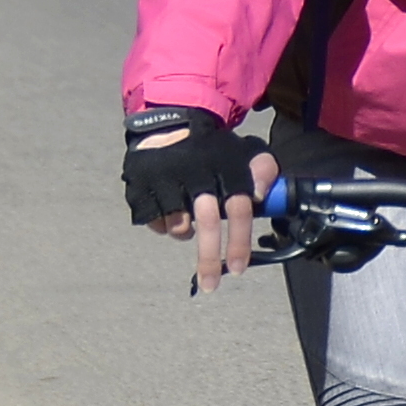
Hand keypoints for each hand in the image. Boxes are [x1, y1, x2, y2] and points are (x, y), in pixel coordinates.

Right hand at [126, 113, 281, 290]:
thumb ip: (263, 171)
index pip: (239, 209)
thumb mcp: (245, 151)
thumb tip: (261, 195)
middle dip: (210, 259)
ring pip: (178, 226)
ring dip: (184, 233)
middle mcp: (196, 174)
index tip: (238, 268)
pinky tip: (168, 210)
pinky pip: (153, 220)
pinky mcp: (141, 184)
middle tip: (211, 284)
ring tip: (187, 221)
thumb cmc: (214, 148)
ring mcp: (166, 179)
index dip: (239, 242)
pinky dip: (162, 224)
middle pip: (207, 224)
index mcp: (225, 167)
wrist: (169, 121)